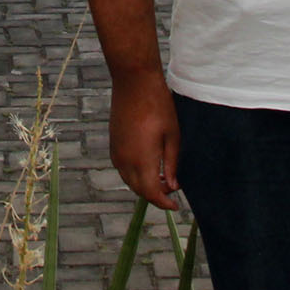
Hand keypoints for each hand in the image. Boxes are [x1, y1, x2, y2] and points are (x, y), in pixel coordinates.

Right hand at [108, 75, 183, 210]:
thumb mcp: (172, 136)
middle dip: (155, 195)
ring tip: (162, 177)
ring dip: (144, 185)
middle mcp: (125, 160)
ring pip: (129, 180)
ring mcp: (116, 152)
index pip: (151, 193)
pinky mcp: (113, 144)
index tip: (176, 206)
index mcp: (142, 160)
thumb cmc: (158, 106)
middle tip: (172, 189)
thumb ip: (171, 163)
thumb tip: (173, 185)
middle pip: (139, 190)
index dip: (164, 203)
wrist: (133, 83)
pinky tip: (148, 166)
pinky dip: (135, 175)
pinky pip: (122, 169)